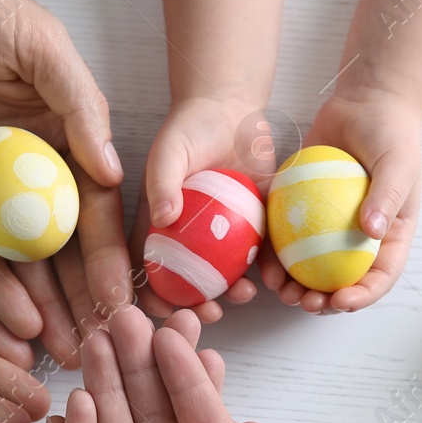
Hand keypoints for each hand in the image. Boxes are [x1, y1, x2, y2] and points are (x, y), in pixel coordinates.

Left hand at [0, 0, 129, 367]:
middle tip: (97, 342)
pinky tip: (10, 323)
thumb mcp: (37, 43)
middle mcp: (32, 164)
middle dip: (82, 294)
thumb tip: (113, 170)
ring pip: (20, 258)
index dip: (112, 252)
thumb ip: (79, 105)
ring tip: (61, 349)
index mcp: (67, 127)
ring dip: (41, 303)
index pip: (96, 203)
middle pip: (63, 243)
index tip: (125, 297)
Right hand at [133, 95, 272, 322]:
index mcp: (158, 226)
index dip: (152, 297)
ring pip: (225, 276)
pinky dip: (265, 268)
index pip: (147, 270)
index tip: (167, 309)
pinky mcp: (252, 226)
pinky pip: (258, 254)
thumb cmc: (190, 128)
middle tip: (212, 312)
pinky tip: (274, 276)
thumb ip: (162, 182)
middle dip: (198, 306)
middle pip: (188, 284)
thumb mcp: (168, 151)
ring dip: (233, 292)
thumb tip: (163, 219)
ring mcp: (220, 235)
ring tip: (245, 294)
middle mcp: (188, 237)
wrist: (231, 110)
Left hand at [259, 87, 421, 313]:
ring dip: (296, 284)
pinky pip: (287, 238)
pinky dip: (275, 253)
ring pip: (311, 267)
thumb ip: (386, 197)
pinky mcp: (302, 210)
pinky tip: (260, 263)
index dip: (363, 296)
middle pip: (342, 280)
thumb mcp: (398, 163)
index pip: (380, 276)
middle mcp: (358, 237)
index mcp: (389, 236)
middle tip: (305, 302)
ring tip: (279, 290)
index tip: (341, 301)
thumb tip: (372, 232)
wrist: (365, 103)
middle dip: (324, 300)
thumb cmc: (391, 134)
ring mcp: (328, 226)